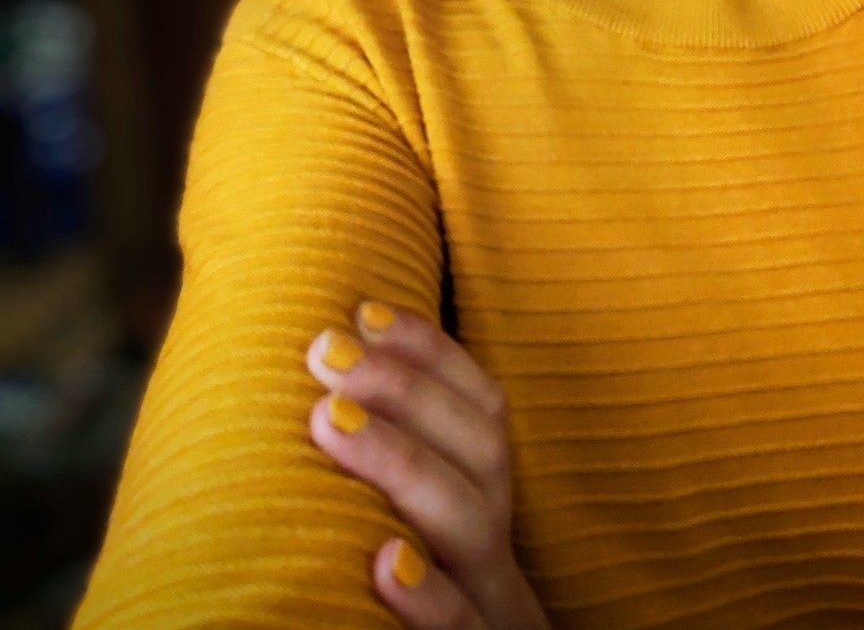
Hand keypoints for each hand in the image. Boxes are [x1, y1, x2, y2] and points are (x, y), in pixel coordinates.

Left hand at [306, 299, 549, 629]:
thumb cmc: (421, 628)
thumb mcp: (422, 546)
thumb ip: (395, 485)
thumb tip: (317, 389)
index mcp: (491, 514)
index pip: (485, 411)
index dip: (432, 354)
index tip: (364, 307)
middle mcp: (505, 558)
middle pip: (482, 454)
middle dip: (406, 389)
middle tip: (324, 348)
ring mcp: (500, 616)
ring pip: (474, 525)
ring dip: (401, 463)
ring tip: (328, 421)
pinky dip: (429, 600)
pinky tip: (381, 563)